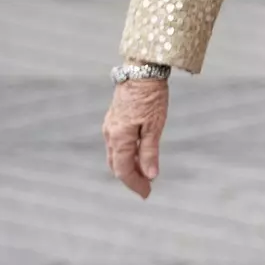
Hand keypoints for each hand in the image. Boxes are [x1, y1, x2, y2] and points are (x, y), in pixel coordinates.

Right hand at [103, 78, 168, 199]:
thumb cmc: (151, 96)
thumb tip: (151, 176)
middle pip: (117, 165)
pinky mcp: (114, 119)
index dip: (135, 184)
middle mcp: (110, 134)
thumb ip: (150, 152)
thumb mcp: (155, 125)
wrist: (142, 70)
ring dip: (128, 167)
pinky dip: (126, 154)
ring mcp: (110, 126)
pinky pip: (116, 144)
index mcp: (119, 138)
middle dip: (131, 179)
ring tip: (145, 174)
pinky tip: (139, 155)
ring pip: (115, 155)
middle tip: (146, 188)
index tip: (147, 194)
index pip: (124, 170)